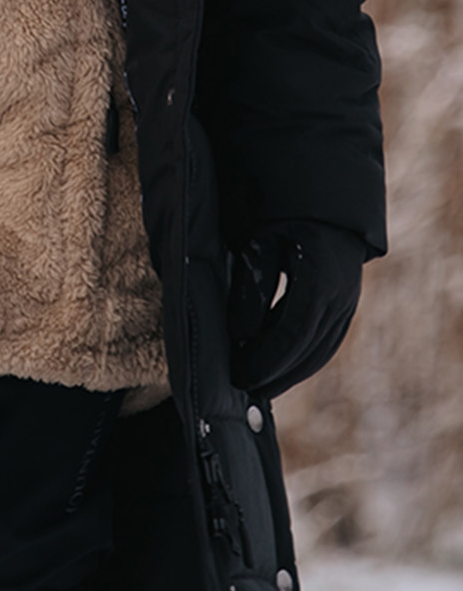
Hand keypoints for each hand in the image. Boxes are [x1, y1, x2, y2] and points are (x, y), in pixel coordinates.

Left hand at [227, 220, 364, 395]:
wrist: (324, 203)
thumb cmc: (284, 219)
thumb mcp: (260, 245)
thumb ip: (251, 289)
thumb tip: (241, 336)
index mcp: (320, 280)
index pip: (292, 334)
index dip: (266, 360)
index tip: (240, 375)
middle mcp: (341, 297)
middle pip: (309, 350)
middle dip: (276, 374)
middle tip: (243, 387)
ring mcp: (348, 304)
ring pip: (321, 352)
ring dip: (290, 373)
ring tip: (259, 387)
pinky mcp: (346, 308)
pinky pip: (326, 343)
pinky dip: (303, 360)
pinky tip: (280, 369)